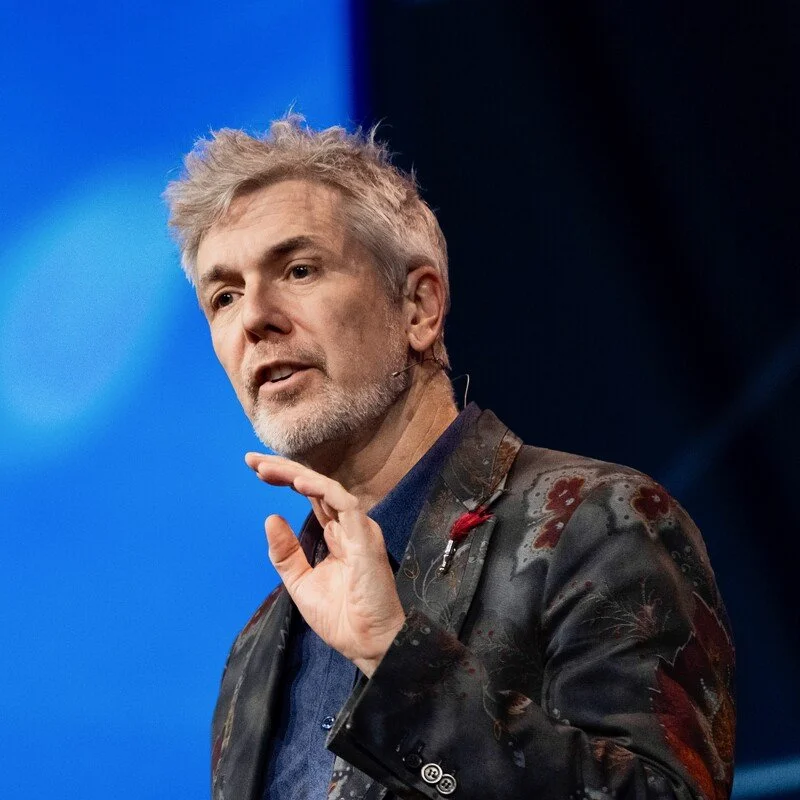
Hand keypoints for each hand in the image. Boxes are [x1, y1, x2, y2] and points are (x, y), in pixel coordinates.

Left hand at [245, 453, 405, 677]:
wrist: (367, 644)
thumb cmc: (342, 618)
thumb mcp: (301, 583)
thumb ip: (286, 553)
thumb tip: (271, 518)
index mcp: (336, 535)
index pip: (311, 497)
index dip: (286, 479)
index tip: (256, 469)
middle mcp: (348, 526)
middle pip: (315, 487)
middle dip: (284, 470)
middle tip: (252, 461)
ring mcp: (358, 529)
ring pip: (327, 489)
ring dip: (296, 475)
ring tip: (266, 469)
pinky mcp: (365, 537)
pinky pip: (344, 504)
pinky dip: (322, 490)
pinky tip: (298, 483)